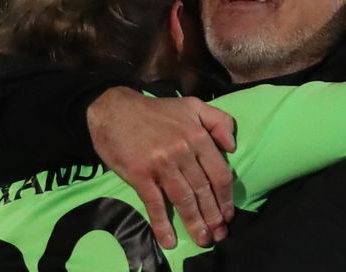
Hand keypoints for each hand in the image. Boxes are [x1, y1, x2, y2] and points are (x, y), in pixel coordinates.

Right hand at [87, 87, 235, 248]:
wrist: (113, 109)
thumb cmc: (155, 111)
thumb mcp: (192, 105)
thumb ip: (219, 120)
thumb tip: (232, 147)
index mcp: (197, 135)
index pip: (219, 173)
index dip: (226, 198)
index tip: (228, 214)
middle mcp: (182, 150)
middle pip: (203, 190)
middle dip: (213, 216)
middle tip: (219, 235)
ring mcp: (161, 163)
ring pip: (183, 199)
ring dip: (194, 223)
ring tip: (203, 240)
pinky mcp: (140, 174)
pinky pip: (155, 203)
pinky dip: (162, 224)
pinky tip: (168, 240)